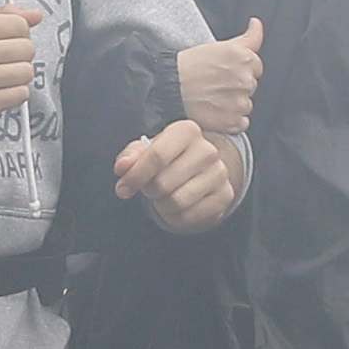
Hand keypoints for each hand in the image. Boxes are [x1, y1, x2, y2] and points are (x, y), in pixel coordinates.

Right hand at [0, 5, 42, 143]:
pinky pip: (21, 94)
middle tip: (0, 65)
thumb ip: (0, 19)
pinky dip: (13, 96)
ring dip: (17, 79)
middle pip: (27, 48)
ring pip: (27, 72)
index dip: (19, 36)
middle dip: (18, 58)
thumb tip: (35, 15)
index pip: (20, 24)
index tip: (6, 44)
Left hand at [115, 119, 243, 232]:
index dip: (135, 176)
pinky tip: (176, 207)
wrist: (198, 171)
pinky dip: (175, 217)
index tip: (123, 188)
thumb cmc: (166, 159)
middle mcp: (208, 150)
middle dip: (149, 191)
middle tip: (149, 189)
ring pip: (176, 202)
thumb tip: (123, 167)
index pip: (156, 155)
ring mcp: (219, 173)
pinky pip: (189, 216)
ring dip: (161, 205)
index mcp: (187, 131)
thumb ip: (130, 157)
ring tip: (163, 196)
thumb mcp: (145, 152)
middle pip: (163, 183)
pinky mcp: (225, 196)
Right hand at [176, 18, 265, 138]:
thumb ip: (248, 37)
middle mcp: (245, 80)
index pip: (256, 67)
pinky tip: (215, 112)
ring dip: (233, 104)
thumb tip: (256, 23)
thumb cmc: (190, 66)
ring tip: (212, 99)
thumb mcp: (220, 46)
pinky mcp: (232, 121)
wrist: (167, 87)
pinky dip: (230, 121)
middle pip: (251, 86)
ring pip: (246, 105)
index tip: (223, 72)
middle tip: (215, 85)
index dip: (238, 70)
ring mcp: (239, 102)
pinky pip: (242, 123)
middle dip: (236, 86)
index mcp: (245, 58)